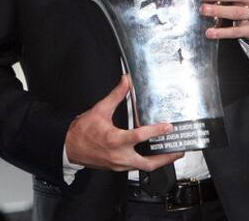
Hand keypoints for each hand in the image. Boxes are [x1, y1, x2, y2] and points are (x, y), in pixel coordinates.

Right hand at [65, 75, 183, 171]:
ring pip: (143, 168)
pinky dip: (146, 161)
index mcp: (115, 140)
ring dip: (158, 161)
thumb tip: (126, 81)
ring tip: (170, 153)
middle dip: (165, 158)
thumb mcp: (100, 110)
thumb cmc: (82, 131)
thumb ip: (116, 95)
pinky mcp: (117, 168)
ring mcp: (118, 164)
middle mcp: (119, 156)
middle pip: (148, 163)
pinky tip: (151, 154)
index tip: (168, 127)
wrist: (70, 146)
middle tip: (178, 150)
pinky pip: (136, 167)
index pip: (140, 137)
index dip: (156, 131)